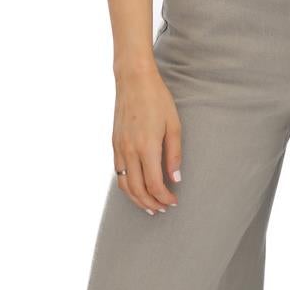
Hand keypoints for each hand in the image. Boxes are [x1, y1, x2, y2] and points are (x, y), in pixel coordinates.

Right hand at [112, 62, 181, 213]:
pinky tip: (136, 188)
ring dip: (137, 199)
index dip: (164, 197)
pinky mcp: (114, 143)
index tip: (174, 201)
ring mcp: (119, 147)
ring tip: (149, 206)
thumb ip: (174, 154)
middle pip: (137, 190)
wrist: (133, 80)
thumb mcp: (174, 126)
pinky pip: (118, 172)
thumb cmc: (158, 100)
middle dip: (151, 203)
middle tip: (163, 209)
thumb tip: (175, 179)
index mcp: (147, 147)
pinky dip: (127, 185)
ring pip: (124, 184)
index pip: (154, 185)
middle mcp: (129, 151)